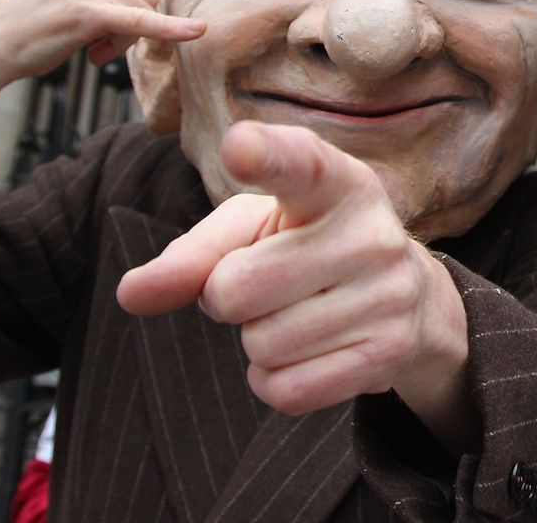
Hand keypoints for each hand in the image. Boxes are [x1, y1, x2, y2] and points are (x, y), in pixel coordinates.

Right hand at [0, 0, 205, 137]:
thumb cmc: (41, 21)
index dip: (137, 8)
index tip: (106, 23)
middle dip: (132, 26)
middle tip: (96, 41)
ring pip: (144, 15)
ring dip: (122, 41)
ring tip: (89, 45)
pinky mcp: (89, 8)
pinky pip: (141, 21)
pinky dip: (170, 29)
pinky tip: (196, 31)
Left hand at [117, 122, 476, 449]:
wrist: (406, 294)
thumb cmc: (305, 245)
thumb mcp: (251, 228)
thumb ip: (190, 254)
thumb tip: (130, 294)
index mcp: (337, 182)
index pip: (300, 164)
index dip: (266, 156)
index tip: (238, 146)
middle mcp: (373, 233)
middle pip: (237, 287)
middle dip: (227, 297)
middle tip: (262, 284)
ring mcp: (390, 295)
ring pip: (262, 344)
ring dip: (257, 340)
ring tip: (294, 314)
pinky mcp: (389, 354)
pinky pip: (288, 390)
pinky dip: (275, 382)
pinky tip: (306, 352)